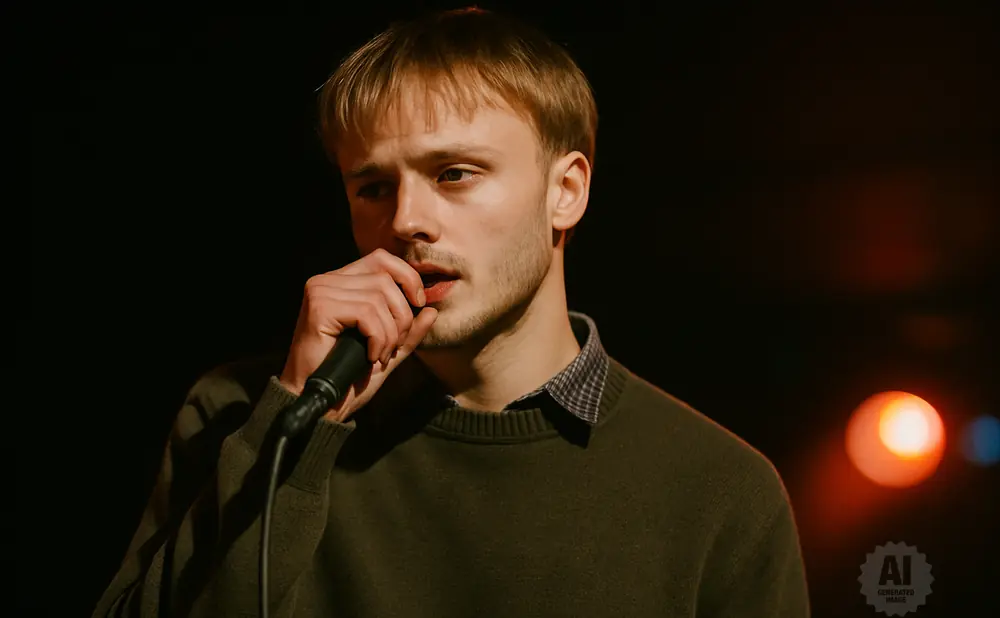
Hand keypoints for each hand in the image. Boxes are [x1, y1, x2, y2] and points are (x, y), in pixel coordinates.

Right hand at [278, 249, 438, 422]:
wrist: (323, 403)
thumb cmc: (350, 377)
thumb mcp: (388, 350)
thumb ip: (409, 331)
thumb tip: (432, 309)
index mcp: (342, 283)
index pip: (382, 259)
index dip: (407, 277)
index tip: (418, 304)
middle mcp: (328, 280)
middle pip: (385, 279)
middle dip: (402, 316)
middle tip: (394, 346)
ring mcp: (320, 291)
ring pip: (378, 298)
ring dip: (390, 333)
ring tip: (380, 355)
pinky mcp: (319, 307)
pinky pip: (367, 313)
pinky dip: (378, 338)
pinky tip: (370, 356)